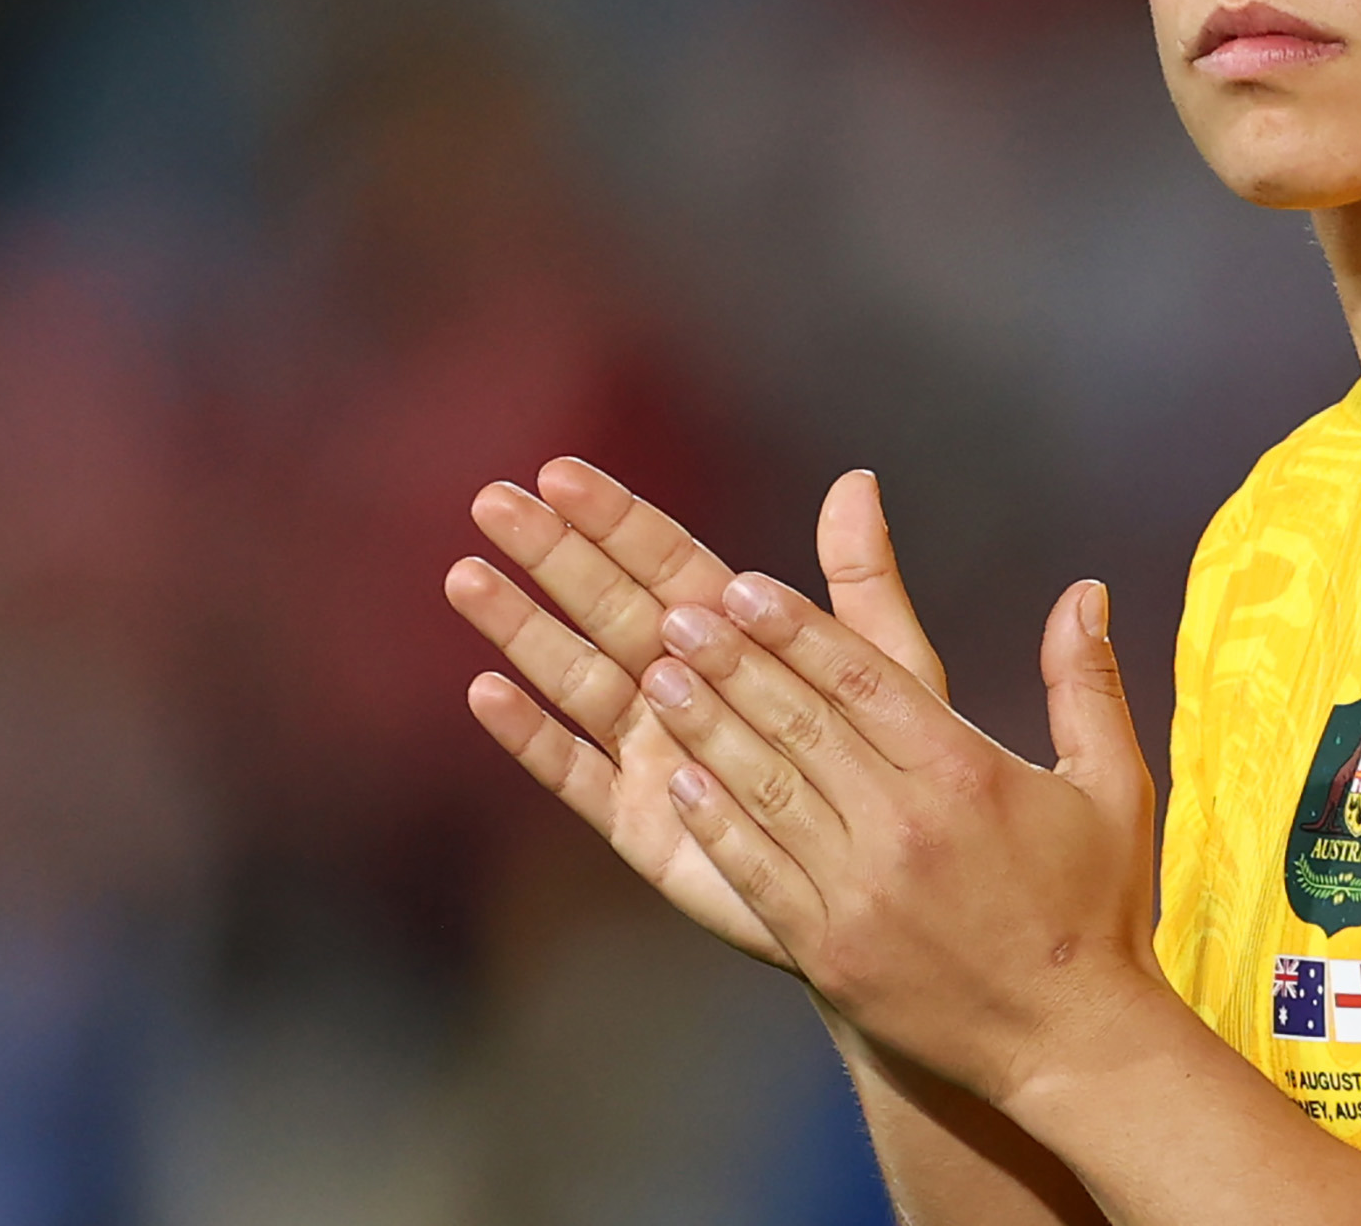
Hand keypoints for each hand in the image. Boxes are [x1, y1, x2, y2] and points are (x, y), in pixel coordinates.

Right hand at [446, 459, 946, 968]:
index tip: (560, 473)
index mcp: (736, 637)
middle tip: (492, 501)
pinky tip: (488, 694)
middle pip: (606, 606)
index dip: (614, 518)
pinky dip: (531, 736)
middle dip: (551, 554)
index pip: (664, 561)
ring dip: (522, 630)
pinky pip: (574, 773)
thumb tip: (857, 478)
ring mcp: (652, 751)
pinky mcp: (637, 822)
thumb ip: (861, 580)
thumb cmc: (892, 770)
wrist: (888, 887)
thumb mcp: (887, 670)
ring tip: (467, 578)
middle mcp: (682, 684)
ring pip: (575, 677)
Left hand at [634, 514, 1157, 1105]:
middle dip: (732, 662)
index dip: (796, 628)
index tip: (742, 588)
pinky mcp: (832, 951)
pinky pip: (760, 872)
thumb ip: (1086, 682)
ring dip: (707, 729)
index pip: (862, 679)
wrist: (1071, 1042)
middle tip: (676, 613)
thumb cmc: (1094, 908)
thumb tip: (1086, 589)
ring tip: (658, 679)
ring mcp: (862, 892)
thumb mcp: (1112, 785)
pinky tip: (680, 782)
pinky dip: (716, 825)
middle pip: (801, 723)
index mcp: (967, 773)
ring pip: (768, 790)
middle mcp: (907, 825)